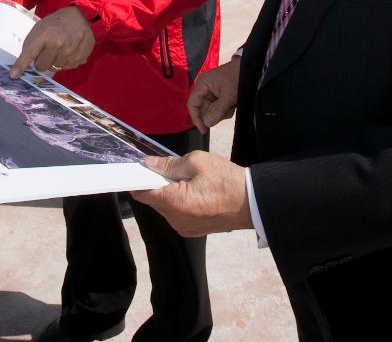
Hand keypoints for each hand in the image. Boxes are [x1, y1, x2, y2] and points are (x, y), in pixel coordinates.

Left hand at [9, 6, 94, 78]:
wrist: (79, 15)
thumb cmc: (55, 23)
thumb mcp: (39, 29)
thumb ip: (30, 48)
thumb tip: (16, 72)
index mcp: (44, 34)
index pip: (29, 54)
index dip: (21, 66)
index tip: (14, 75)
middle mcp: (58, 44)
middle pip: (42, 66)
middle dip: (42, 61)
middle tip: (46, 51)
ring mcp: (70, 51)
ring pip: (55, 68)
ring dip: (55, 62)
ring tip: (59, 49)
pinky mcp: (81, 56)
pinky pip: (67, 68)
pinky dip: (66, 62)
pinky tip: (68, 50)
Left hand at [130, 151, 251, 237]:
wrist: (253, 202)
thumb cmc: (227, 180)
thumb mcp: (197, 162)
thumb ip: (169, 164)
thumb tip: (150, 164)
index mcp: (174, 203)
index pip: (142, 193)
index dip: (138, 179)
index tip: (139, 169)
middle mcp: (175, 219)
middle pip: (153, 200)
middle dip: (157, 183)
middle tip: (172, 169)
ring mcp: (184, 227)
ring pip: (165, 207)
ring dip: (169, 193)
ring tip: (188, 180)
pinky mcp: (193, 230)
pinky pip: (177, 214)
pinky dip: (179, 202)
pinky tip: (194, 191)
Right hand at [187, 58, 241, 132]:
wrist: (250, 68)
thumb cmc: (238, 77)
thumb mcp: (229, 95)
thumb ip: (217, 110)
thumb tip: (206, 123)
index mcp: (202, 84)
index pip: (192, 104)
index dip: (196, 118)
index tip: (204, 130)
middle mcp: (204, 88)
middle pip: (202, 109)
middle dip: (214, 114)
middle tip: (227, 111)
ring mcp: (211, 92)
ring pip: (211, 110)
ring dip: (221, 112)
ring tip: (231, 105)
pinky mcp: (218, 95)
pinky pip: (217, 108)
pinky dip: (225, 109)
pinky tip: (232, 104)